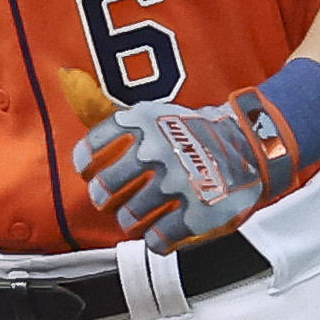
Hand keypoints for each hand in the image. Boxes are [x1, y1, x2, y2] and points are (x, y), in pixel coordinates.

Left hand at [74, 88, 311, 245]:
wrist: (252, 142)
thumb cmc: (197, 130)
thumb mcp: (156, 112)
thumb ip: (113, 112)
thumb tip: (67, 79)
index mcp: (143, 124)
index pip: (93, 148)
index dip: (87, 166)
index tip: (90, 174)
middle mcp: (156, 152)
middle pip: (106, 189)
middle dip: (104, 199)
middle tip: (111, 202)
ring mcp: (177, 184)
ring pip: (130, 217)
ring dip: (129, 220)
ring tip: (136, 218)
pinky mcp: (197, 213)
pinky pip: (159, 238)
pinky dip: (155, 240)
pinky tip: (159, 235)